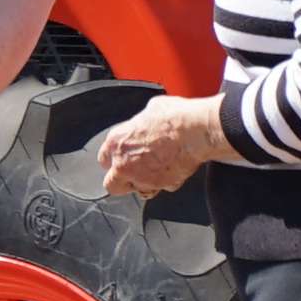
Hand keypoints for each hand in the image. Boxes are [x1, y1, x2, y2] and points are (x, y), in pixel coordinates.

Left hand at [96, 93, 228, 198]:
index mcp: (117, 142)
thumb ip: (140, 123)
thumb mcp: (150, 109)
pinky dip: (166, 181)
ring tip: (156, 170)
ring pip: (137, 190)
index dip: (114, 158)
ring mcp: (142, 178)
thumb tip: (145, 123)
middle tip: (134, 171)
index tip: (121, 157)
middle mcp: (124, 164)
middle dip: (122, 180)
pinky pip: (161, 188)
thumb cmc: (174, 116)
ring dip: (144, 183)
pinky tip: (173, 168)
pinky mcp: (162, 186)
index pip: (104, 158)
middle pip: (112, 184)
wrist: (196, 131)